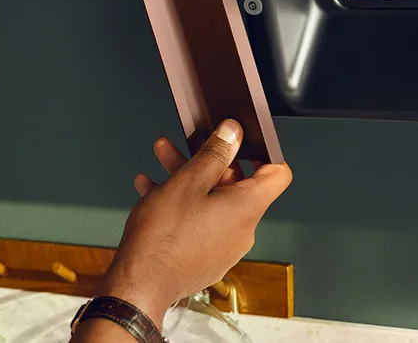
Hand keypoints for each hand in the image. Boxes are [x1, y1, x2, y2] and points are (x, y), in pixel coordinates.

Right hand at [98, 121, 291, 328]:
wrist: (140, 284)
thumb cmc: (162, 237)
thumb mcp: (187, 181)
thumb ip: (214, 154)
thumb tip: (233, 133)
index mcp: (246, 209)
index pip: (277, 174)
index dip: (262, 152)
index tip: (242, 139)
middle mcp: (242, 230)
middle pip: (237, 184)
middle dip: (209, 159)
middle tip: (188, 144)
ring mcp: (223, 246)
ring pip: (213, 200)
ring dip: (189, 177)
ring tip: (163, 159)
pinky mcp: (205, 256)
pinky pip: (201, 221)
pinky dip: (183, 202)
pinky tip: (154, 189)